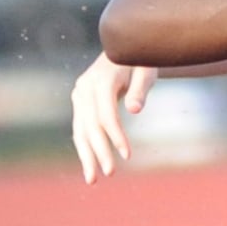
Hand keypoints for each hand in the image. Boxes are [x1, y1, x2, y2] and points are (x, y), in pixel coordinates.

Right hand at [71, 52, 156, 183]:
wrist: (125, 46)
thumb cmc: (141, 58)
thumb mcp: (146, 69)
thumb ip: (140, 89)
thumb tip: (135, 110)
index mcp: (102, 79)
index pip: (106, 115)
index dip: (116, 136)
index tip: (128, 155)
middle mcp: (85, 87)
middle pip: (91, 125)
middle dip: (100, 151)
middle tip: (110, 173)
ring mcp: (80, 94)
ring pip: (80, 129)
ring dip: (86, 155)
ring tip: (93, 179)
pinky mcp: (80, 100)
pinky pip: (80, 127)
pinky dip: (84, 146)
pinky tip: (90, 164)